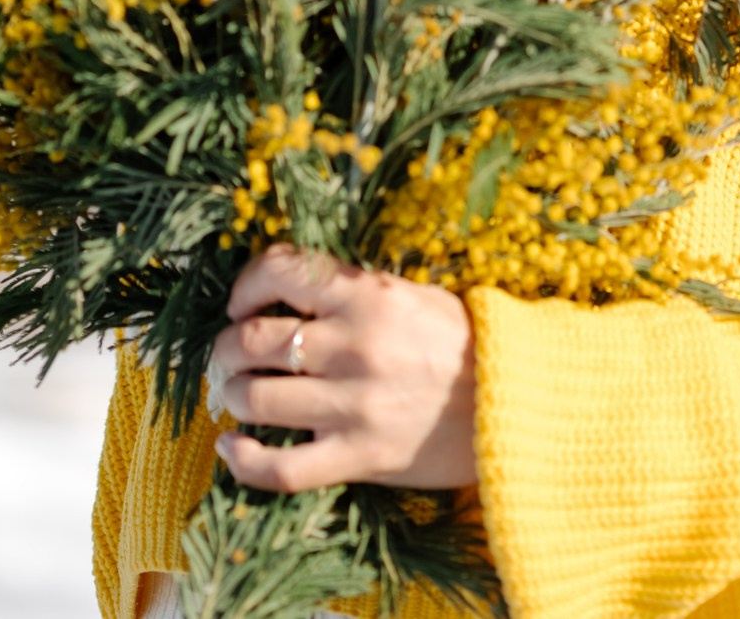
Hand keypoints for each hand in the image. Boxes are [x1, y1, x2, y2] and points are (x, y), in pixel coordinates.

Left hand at [209, 243, 477, 492]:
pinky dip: (243, 459)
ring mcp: (353, 404)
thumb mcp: (409, 294)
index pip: (280, 271)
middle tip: (227, 355)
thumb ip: (349, 292)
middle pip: (253, 340)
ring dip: (234, 395)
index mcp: (367, 294)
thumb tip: (283, 294)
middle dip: (225, 348)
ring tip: (237, 393)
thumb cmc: (459, 342)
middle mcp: (353, 345)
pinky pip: (280, 468)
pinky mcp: (359, 456)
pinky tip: (233, 447)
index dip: (245, 285)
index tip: (241, 303)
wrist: (513, 401)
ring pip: (257, 399)